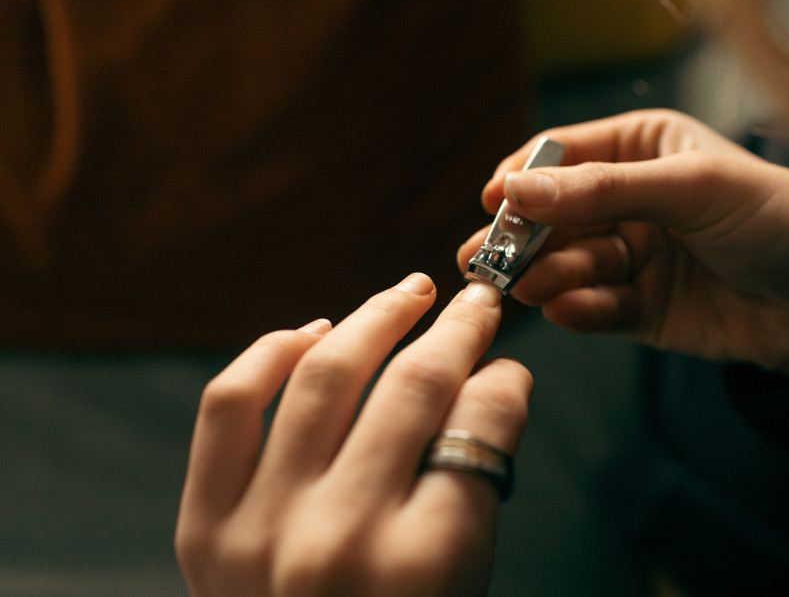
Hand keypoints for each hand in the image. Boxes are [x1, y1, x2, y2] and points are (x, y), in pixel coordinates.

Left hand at [175, 275, 530, 595]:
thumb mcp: (464, 580)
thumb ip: (480, 482)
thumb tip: (495, 382)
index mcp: (423, 568)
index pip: (480, 428)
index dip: (504, 381)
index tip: (508, 363)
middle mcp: (340, 539)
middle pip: (414, 388)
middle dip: (457, 330)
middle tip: (477, 301)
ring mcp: (261, 530)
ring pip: (325, 373)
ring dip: (375, 318)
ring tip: (407, 294)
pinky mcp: (204, 527)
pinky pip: (230, 402)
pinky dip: (273, 351)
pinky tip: (317, 332)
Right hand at [458, 110, 788, 374]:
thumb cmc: (778, 218)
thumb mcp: (692, 188)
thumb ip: (603, 190)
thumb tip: (516, 189)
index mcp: (642, 148)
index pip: (561, 155)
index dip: (523, 177)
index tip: (493, 202)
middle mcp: (630, 200)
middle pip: (554, 215)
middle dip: (524, 236)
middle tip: (488, 259)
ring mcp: (634, 256)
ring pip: (569, 263)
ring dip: (548, 274)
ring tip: (533, 286)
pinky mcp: (642, 309)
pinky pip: (595, 308)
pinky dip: (579, 310)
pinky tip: (569, 309)